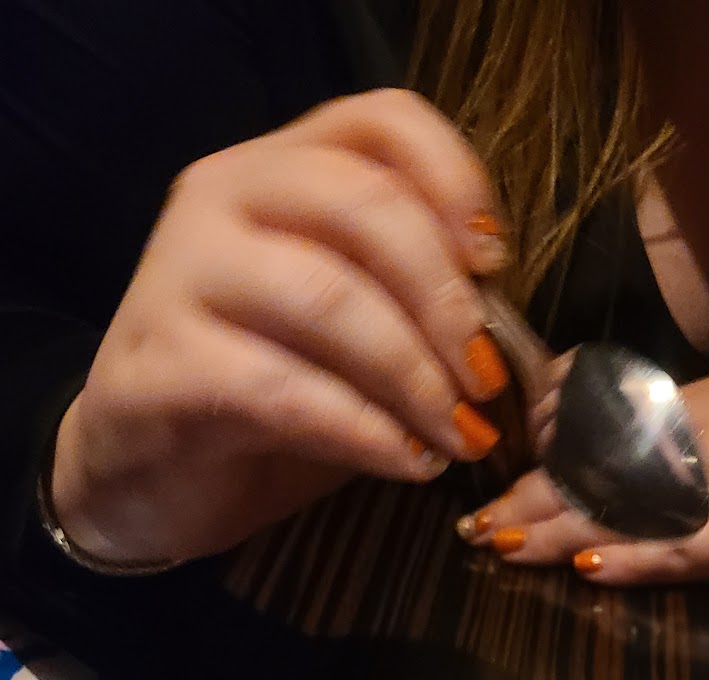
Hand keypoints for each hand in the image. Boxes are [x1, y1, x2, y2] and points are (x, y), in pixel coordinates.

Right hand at [50, 90, 511, 566]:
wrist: (149, 474)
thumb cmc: (269, 397)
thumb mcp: (355, 340)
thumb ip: (412, 310)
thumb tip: (505, 335)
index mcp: (278, 170)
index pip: (380, 123)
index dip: (455, 181)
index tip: (497, 264)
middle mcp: (222, 198)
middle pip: (362, 204)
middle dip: (446, 300)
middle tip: (486, 381)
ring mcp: (181, 275)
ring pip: (326, 296)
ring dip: (413, 375)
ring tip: (457, 434)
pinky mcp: (161, 366)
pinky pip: (282, 389)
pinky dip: (364, 431)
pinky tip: (408, 463)